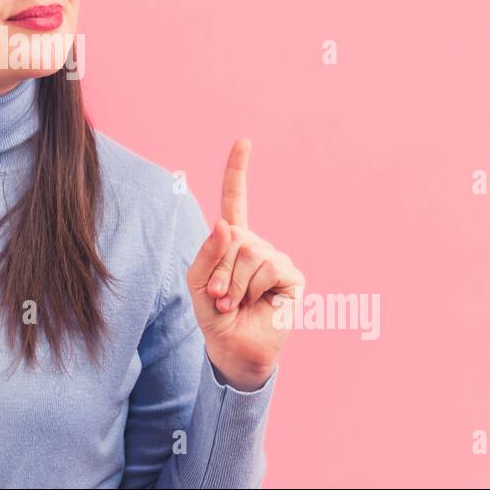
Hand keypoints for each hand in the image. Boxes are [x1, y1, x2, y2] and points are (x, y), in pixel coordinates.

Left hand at [186, 138, 303, 389]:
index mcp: (233, 240)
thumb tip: (225, 223)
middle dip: (219, 270)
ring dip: (233, 284)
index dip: (238, 170)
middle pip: (234, 237)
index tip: (243, 141)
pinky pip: (268, 268)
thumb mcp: (197, 282)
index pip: (236, 199)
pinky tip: (257, 304)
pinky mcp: (292, 276)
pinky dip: (252, 290)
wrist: (233, 349)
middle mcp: (257, 244)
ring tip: (233, 303)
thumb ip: (206, 253)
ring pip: (249, 253)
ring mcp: (276, 258)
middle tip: (218, 297)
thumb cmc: (213, 315)